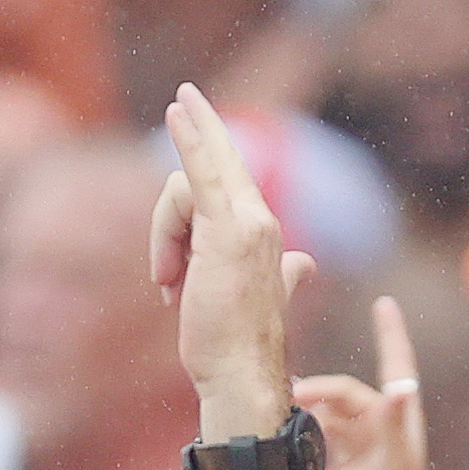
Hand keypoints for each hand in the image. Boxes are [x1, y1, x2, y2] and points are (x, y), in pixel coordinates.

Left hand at [149, 86, 314, 426]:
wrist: (244, 377)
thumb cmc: (239, 348)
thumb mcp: (259, 297)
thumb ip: (287, 275)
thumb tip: (305, 266)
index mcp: (267, 234)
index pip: (232, 180)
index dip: (212, 150)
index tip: (190, 118)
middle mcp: (263, 221)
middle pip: (216, 168)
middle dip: (201, 127)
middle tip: (183, 93)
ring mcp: (249, 223)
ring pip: (187, 189)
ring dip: (163, 235)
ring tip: (167, 282)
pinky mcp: (227, 230)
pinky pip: (199, 173)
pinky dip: (190, 140)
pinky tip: (179, 112)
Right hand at [296, 295, 425, 469]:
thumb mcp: (396, 460)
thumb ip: (395, 422)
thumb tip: (401, 386)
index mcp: (400, 417)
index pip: (396, 364)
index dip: (391, 333)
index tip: (385, 303)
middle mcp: (380, 422)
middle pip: (346, 391)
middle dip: (321, 389)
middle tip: (295, 395)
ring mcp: (359, 438)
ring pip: (327, 408)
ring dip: (308, 404)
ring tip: (285, 404)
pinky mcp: (339, 456)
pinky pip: (316, 428)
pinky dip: (300, 421)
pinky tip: (282, 417)